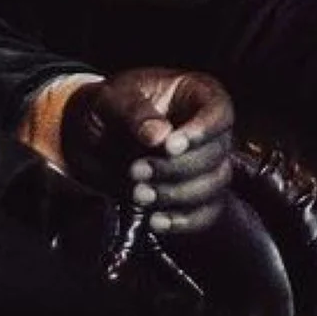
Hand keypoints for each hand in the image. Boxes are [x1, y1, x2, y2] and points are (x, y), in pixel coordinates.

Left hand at [59, 68, 234, 234]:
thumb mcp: (113, 97)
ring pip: (214, 185)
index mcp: (198, 94)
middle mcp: (211, 130)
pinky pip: (207, 213)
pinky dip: (184, 221)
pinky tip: (155, 220)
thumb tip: (158, 135)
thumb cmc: (112, 107)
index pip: (219, 112)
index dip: (201, 131)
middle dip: (176, 168)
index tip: (170, 146)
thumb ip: (134, 111)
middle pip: (216, 153)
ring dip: (177, 195)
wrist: (97, 135)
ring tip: (138, 194)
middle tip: (136, 171)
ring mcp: (210, 164)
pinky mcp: (201, 195)